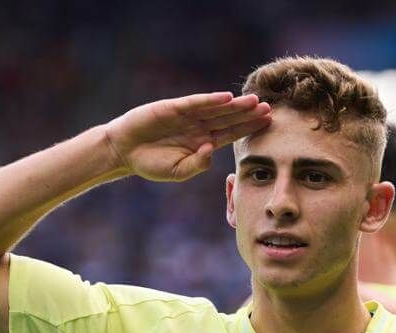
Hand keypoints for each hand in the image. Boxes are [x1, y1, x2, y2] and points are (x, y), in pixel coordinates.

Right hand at [103, 92, 271, 182]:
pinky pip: (195, 103)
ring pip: (216, 109)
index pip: (232, 134)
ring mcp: (188, 116)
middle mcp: (199, 127)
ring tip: (255, 102)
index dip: (249, 129)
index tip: (268, 125)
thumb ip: (197, 164)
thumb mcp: (177, 172)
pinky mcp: (174, 108)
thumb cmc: (152, 163)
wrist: (125, 151)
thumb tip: (210, 151)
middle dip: (249, 115)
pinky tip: (226, 98)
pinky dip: (210, 100)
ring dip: (235, 106)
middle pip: (229, 119)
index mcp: (204, 143)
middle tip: (270, 110)